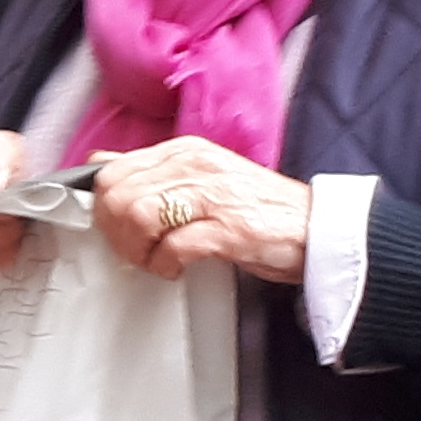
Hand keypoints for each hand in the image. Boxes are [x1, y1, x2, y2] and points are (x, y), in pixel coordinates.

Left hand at [93, 135, 308, 284]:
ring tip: (155, 261)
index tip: (116, 229)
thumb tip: (102, 160)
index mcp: (184, 151)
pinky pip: (174, 246)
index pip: (112, 171)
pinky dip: (165, 264)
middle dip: (116, 232)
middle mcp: (195, 166)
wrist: (318, 229)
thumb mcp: (200, 179)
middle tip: (134, 251)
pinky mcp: (229, 228)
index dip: (103, 208)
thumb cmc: (258, 209)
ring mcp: (213, 195)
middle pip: (119, 196)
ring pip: (139, 216)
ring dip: (138, 251)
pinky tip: (175, 269)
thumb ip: (153, 171)